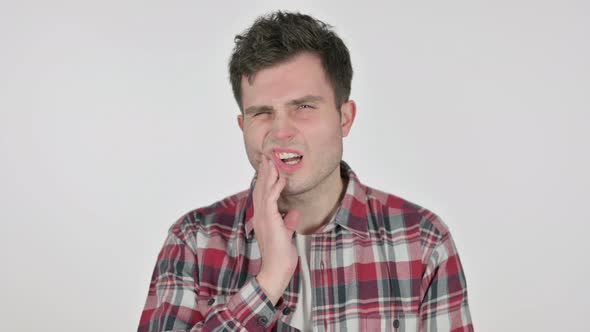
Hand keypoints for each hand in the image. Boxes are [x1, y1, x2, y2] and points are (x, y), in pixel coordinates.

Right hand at [252, 155, 299, 303]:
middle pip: (260, 188)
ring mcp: (263, 217)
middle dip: (264, 171)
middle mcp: (260, 214)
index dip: (265, 179)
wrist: (277, 269)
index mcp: (263, 217)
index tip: (268, 165)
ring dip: (268, 174)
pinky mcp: (270, 220)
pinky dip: (276, 187)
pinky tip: (281, 177)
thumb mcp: (286, 234)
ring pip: (264, 189)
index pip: (262, 193)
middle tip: (266, 155)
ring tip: (272, 159)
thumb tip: (293, 214)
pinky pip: (271, 198)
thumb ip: (288, 223)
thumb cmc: (281, 255)